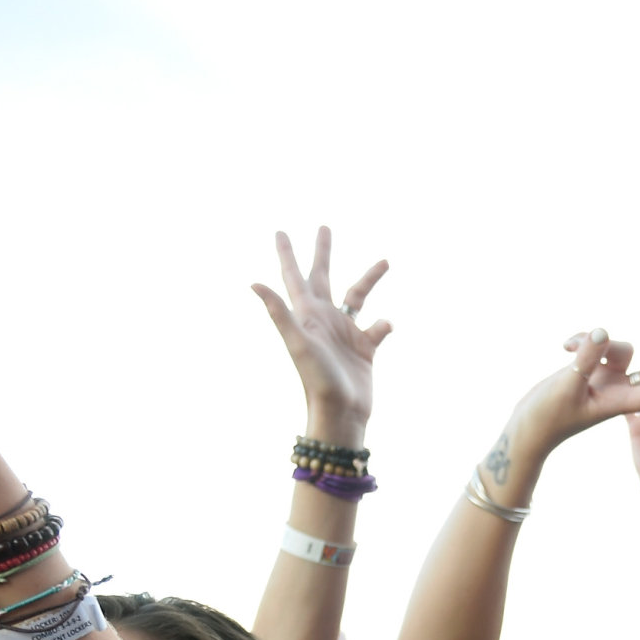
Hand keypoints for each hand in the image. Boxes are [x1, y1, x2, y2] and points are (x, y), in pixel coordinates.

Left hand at [253, 226, 389, 441]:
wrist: (340, 412)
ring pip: (358, 296)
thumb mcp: (297, 342)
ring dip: (370, 278)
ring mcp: (345, 332)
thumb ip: (278, 311)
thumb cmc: (317, 379)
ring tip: (385, 261)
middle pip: (323, 276)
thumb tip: (253, 283)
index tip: (280, 231)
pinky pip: (377, 328)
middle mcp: (325, 319)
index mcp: (306, 314)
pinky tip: (386, 326)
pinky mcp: (364, 348)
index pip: (294, 277)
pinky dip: (384, 324)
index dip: (287, 254)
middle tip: (324, 227)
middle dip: (323, 252)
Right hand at [485, 331, 639, 493]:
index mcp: (618, 402)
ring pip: (618, 348)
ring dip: (597, 340)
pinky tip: (564, 345)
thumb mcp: (565, 388)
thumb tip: (602, 333)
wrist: (527, 429)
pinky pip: (597, 347)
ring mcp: (605, 381)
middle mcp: (617, 390)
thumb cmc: (545, 418)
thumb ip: (585, 361)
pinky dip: (583, 341)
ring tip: (568, 346)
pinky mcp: (590, 373)